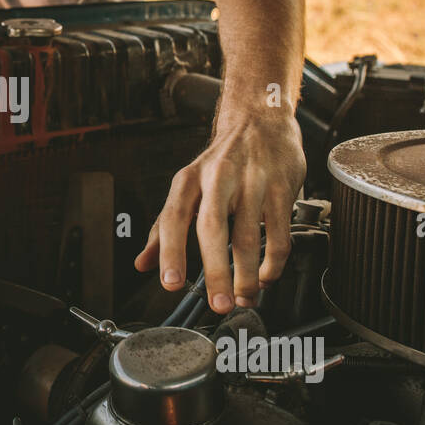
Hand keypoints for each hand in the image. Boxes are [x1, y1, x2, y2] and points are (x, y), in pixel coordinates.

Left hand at [134, 111, 305, 313]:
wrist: (260, 120)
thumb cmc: (220, 160)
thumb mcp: (186, 186)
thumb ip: (164, 227)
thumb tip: (142, 264)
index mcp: (188, 180)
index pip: (174, 217)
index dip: (170, 251)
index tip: (171, 282)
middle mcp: (219, 178)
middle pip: (213, 228)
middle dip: (216, 272)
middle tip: (218, 305)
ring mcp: (253, 182)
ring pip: (250, 237)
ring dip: (247, 276)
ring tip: (243, 298)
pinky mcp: (282, 189)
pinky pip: (280, 234)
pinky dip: (274, 263)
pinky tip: (266, 277)